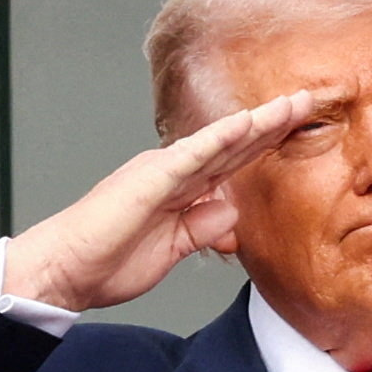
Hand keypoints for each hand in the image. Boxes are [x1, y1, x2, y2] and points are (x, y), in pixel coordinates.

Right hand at [3, 91, 316, 313]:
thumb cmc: (108, 261)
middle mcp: (171, 171)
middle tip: (308, 100)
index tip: (299, 129)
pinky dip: (217, 139)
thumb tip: (231, 211)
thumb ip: (202, 227)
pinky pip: (189, 156)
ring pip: (218, 142)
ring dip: (256, 123)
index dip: (265, 144)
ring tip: (290, 104)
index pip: (232, 161)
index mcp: (179, 187)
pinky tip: (243, 124)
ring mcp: (160, 172)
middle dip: (272, 124)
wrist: (64, 271)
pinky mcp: (147, 181)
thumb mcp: (173, 248)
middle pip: (232, 144)